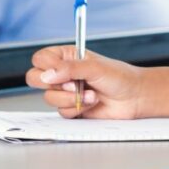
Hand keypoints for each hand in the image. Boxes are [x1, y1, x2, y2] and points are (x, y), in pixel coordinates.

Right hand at [26, 45, 146, 119]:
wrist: (134, 98)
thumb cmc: (119, 77)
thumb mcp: (95, 67)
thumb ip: (70, 69)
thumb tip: (48, 74)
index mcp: (68, 57)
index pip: (41, 58)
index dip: (45, 66)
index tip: (58, 72)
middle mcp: (63, 74)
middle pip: (35, 78)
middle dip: (52, 85)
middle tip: (71, 84)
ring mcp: (66, 92)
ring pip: (49, 98)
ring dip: (70, 98)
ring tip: (90, 94)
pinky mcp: (71, 108)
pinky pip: (61, 112)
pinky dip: (77, 108)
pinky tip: (93, 102)